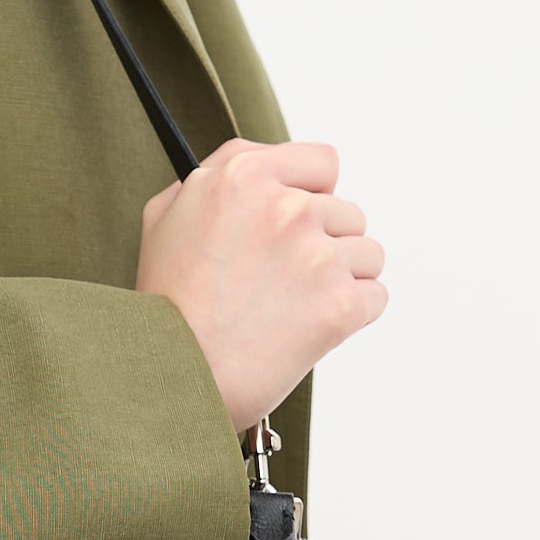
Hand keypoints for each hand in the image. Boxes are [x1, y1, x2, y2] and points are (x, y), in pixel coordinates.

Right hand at [135, 138, 387, 431]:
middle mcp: (285, 207)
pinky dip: (350, 315)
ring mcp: (317, 255)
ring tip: (293, 307)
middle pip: (346, 212)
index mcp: (242, 176)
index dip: (313, 192)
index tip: (299, 219)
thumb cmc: (164, 304)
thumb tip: (257, 168)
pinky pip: (375, 296)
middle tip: (282, 279)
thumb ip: (214, 176)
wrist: (173, 376)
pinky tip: (309, 328)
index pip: (322, 162)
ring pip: (366, 253)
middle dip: (322, 243)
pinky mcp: (341, 302)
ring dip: (340, 278)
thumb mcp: (166, 215)